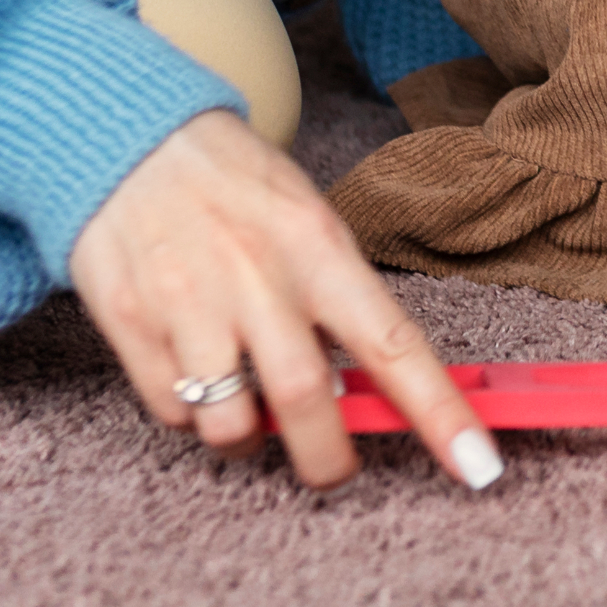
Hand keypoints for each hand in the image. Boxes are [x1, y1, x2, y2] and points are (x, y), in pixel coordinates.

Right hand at [68, 109, 502, 491]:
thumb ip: (335, 302)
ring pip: (228, 423)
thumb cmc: (235, 186)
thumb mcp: (305, 221)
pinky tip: (196, 378)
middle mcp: (256, 276)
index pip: (393, 342)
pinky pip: (170, 411)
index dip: (440, 413)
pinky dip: (190, 417)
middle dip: (329, 459)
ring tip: (248, 416)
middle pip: (305, 400)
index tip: (478, 468)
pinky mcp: (129, 324)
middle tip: (334, 468)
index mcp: (317, 246)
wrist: (128, 138)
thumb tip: (359, 396)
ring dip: (247, 441)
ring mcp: (188, 302)